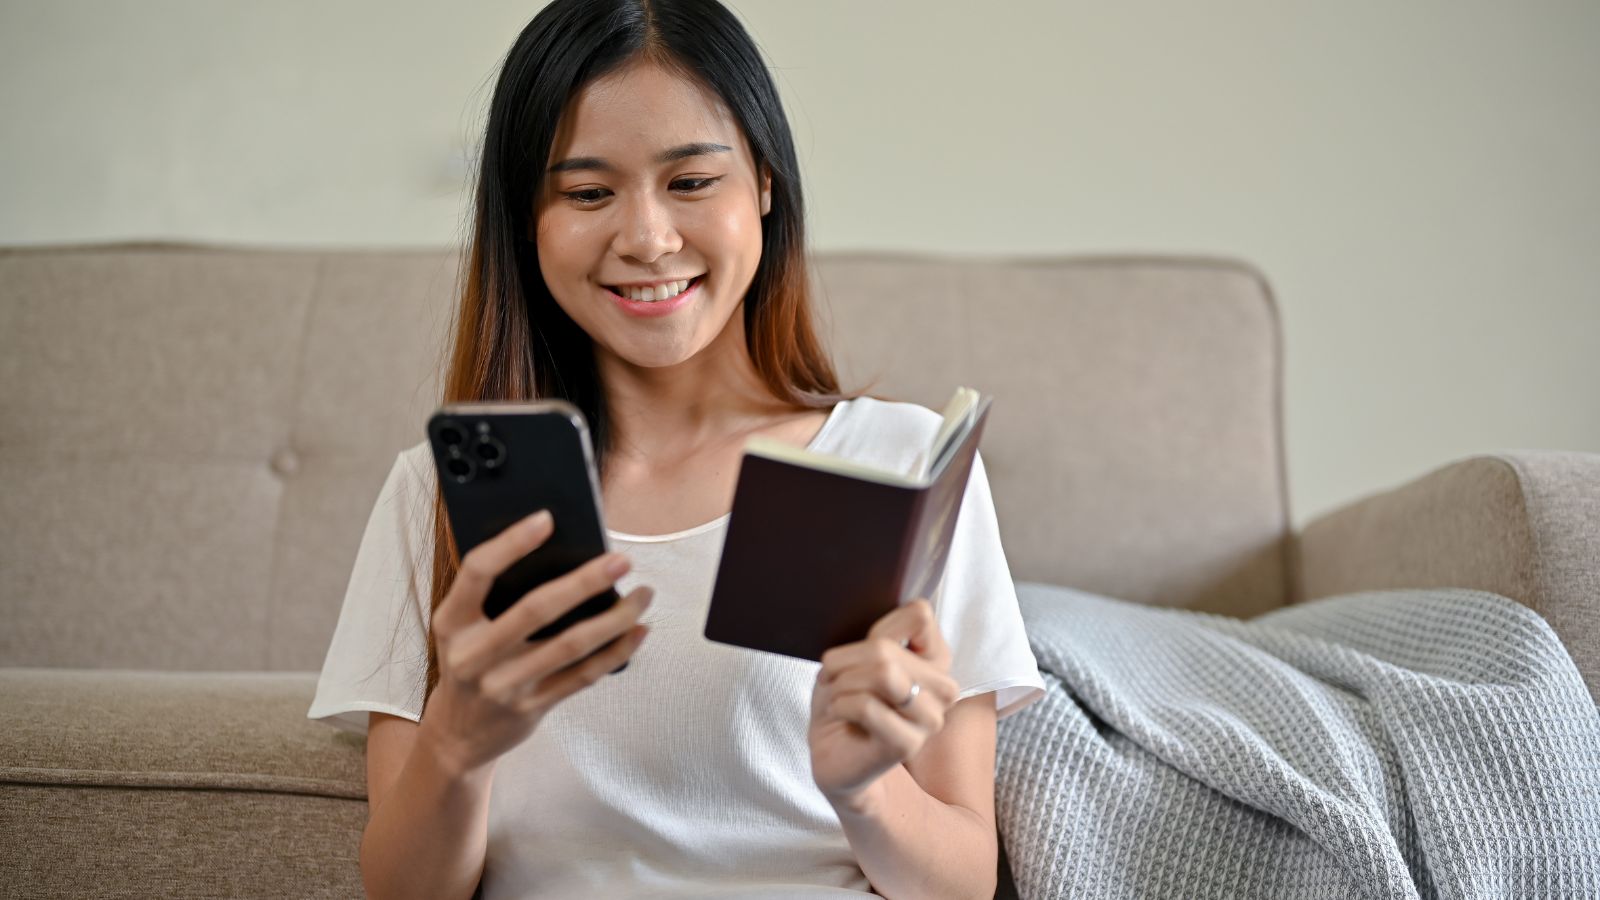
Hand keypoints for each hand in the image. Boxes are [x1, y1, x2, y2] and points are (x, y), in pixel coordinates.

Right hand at [419, 510, 652, 777]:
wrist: (455, 735)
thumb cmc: (469, 662)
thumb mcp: (462, 629)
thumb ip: (495, 596)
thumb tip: (562, 553)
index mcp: (451, 621)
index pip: (477, 571)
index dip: (511, 543)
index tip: (547, 519)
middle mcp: (472, 653)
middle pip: (535, 609)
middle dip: (585, 582)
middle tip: (622, 561)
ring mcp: (502, 684)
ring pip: (569, 645)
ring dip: (614, 618)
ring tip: (643, 594)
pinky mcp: (531, 707)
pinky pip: (582, 676)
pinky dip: (616, 651)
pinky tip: (638, 630)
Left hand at [808, 598, 959, 809]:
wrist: (832, 753)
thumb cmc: (847, 700)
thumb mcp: (859, 657)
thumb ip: (885, 635)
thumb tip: (912, 615)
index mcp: (936, 661)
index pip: (918, 615)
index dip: (876, 629)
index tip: (861, 653)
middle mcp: (943, 689)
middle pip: (886, 647)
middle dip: (845, 661)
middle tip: (834, 680)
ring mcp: (929, 718)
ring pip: (881, 674)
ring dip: (842, 684)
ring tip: (838, 698)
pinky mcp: (908, 743)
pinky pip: (866, 705)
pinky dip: (840, 705)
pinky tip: (841, 716)